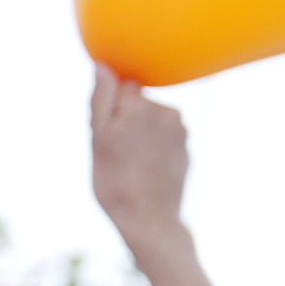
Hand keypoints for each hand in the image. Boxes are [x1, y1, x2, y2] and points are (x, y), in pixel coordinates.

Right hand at [89, 66, 191, 250]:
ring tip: (131, 164)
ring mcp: (180, 129)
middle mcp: (165, 110)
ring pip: (152, 119)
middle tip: (116, 153)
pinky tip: (147, 170)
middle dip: (126, 119)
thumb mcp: (98, 139)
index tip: (106, 133)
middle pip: (138, 102)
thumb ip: (101, 98)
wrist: (150, 220)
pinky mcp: (187, 146)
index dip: (110, 107)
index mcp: (139, 104)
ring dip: (141, 134)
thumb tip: (102, 65)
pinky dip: (155, 147)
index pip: (121, 85)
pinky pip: (164, 136)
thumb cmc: (115, 182)